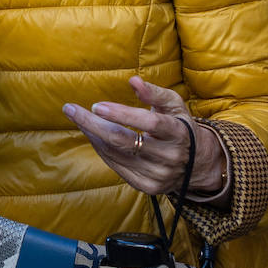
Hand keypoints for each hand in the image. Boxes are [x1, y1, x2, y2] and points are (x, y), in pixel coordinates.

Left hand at [63, 76, 225, 196]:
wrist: (197, 163)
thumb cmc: (179, 125)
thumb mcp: (173, 104)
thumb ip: (154, 92)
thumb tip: (133, 81)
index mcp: (178, 133)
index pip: (149, 123)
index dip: (122, 114)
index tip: (97, 106)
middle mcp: (169, 157)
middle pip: (124, 141)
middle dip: (93, 125)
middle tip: (70, 109)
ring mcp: (158, 175)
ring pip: (116, 154)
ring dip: (93, 135)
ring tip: (79, 118)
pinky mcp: (148, 186)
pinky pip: (117, 166)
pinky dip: (102, 149)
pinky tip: (93, 135)